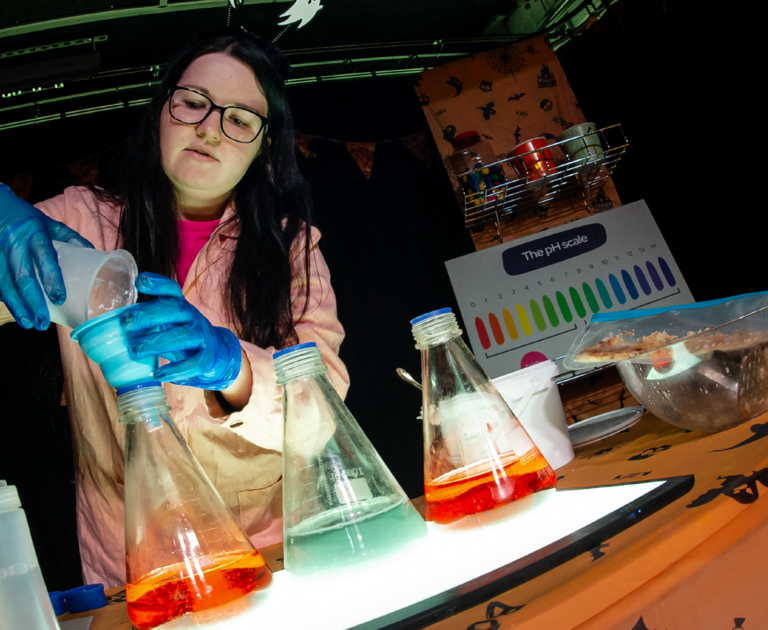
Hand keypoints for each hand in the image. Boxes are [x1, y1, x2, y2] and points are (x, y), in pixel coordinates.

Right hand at [0, 183, 92, 329]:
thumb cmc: (30, 220)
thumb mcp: (51, 224)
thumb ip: (72, 240)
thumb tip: (97, 255)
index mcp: (35, 233)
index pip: (44, 257)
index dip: (51, 278)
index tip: (59, 298)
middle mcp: (15, 243)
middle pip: (23, 277)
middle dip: (33, 302)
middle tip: (43, 322)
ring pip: (5, 284)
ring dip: (17, 306)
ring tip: (30, 323)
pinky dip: (6, 299)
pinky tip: (16, 312)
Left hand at [120, 272, 241, 389]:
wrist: (218, 355)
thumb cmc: (183, 338)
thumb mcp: (169, 325)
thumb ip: (148, 323)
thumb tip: (111, 329)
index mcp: (180, 307)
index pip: (171, 290)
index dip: (157, 284)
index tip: (140, 281)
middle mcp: (192, 318)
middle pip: (174, 309)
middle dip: (149, 314)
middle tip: (127, 322)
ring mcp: (202, 337)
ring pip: (183, 335)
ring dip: (157, 342)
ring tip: (135, 350)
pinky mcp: (208, 358)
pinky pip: (194, 363)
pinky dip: (176, 369)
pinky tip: (159, 374)